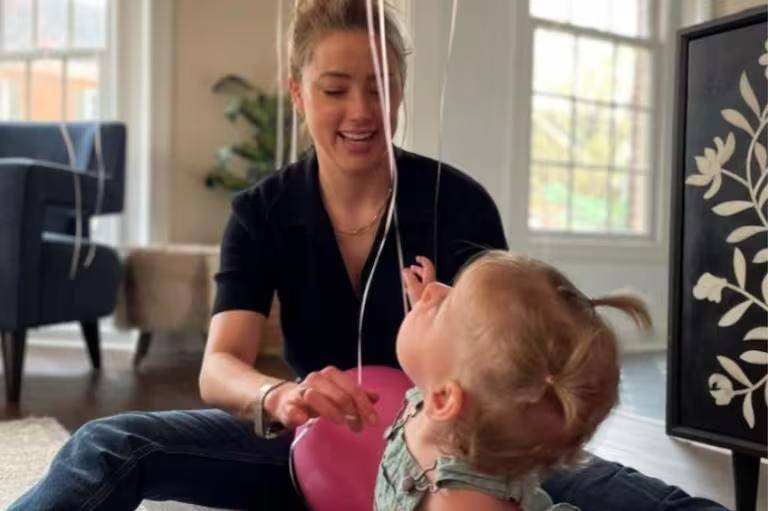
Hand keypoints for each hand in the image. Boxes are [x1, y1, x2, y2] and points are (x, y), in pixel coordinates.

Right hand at [264, 366, 378, 432]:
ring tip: (341, 423)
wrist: (287, 399)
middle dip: (352, 412)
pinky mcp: (287, 405)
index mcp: (331, 375)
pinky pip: (291, 408)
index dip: (364, 406)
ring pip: (316, 397)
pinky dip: (297, 413)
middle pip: (339, 394)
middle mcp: (316, 379)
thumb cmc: (318, 397)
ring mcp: (301, 391)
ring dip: (331, 412)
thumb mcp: (338, 393)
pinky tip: (303, 420)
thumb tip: (376, 397)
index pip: (353, 389)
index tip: (373, 421)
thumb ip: (356, 395)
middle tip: (358, 427)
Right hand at [402, 255, 435, 305]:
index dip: (423, 260)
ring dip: (416, 280)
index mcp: (430, 281)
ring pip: (425, 283)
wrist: (429, 320)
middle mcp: (433, 286)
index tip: (418, 258)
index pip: (428, 266)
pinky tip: (411, 293)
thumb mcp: (413, 288)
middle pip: (427, 274)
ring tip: (408, 281)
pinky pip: (424, 292)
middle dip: (418, 270)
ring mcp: (433, 294)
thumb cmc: (423, 305)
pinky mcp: (430, 302)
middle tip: (412, 268)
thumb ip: (409, 278)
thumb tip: (405, 270)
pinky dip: (417, 289)